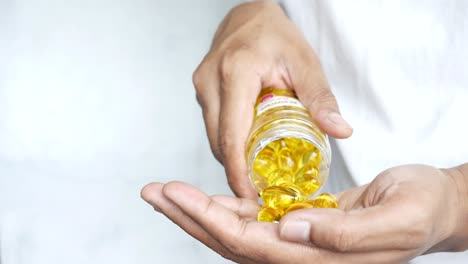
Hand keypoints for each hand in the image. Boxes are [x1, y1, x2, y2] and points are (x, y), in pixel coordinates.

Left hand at [141, 164, 467, 263]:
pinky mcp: (298, 225)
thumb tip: (290, 228)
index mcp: (321, 261)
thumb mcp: (397, 219)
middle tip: (155, 192)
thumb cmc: (420, 208)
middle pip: (232, 243)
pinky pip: (255, 221)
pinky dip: (226, 208)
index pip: (253, 247)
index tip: (177, 195)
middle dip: (190, 217)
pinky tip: (205, 198)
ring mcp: (298, 243)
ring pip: (236, 232)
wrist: (431, 205)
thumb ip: (345, 235)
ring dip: (199, 212)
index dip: (211, 222)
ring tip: (166, 192)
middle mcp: (302, 257)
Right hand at [193, 1, 352, 198]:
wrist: (249, 16)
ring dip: (231, 158)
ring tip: (255, 175)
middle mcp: (211, 80)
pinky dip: (228, 142)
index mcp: (237, 72)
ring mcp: (202, 85)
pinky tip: (246, 150)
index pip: (232, 134)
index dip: (238, 172)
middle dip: (236, 171)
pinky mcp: (201, 90)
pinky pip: (212, 126)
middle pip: (219, 141)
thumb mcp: (305, 63)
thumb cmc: (277, 36)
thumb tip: (340, 131)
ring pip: (213, 136)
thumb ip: (321, 98)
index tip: (250, 197)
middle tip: (258, 193)